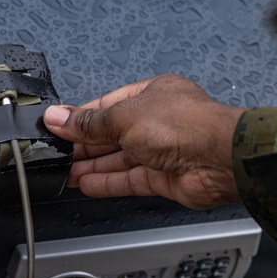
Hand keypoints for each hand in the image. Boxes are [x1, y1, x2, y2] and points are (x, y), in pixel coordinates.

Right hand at [43, 74, 244, 208]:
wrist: (219, 159)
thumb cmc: (187, 125)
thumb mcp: (124, 117)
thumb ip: (90, 122)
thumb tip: (60, 117)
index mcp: (153, 94)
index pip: (109, 105)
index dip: (82, 117)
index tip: (58, 126)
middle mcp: (160, 120)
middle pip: (114, 133)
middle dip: (85, 144)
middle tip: (57, 153)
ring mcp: (164, 150)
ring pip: (120, 158)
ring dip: (92, 165)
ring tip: (65, 172)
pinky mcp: (166, 177)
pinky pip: (130, 179)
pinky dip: (108, 182)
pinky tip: (87, 184)